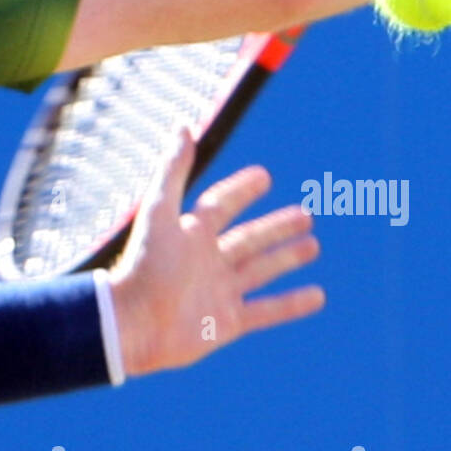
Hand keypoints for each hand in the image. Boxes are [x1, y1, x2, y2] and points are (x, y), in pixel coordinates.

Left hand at [107, 129, 324, 377]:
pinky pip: (266, 311)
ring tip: (313, 246)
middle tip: (305, 214)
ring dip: (287, 258)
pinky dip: (291, 304)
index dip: (241, 190)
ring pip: (261, 270)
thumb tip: (184, 125)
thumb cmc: (144, 265)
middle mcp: (206, 261)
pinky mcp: (227, 324)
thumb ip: (173, 170)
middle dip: (276, 228)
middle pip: (249, 239)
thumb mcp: (159, 211)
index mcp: (190, 233)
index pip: (221, 205)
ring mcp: (219, 292)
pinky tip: (318, 296)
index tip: (265, 176)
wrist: (132, 325)